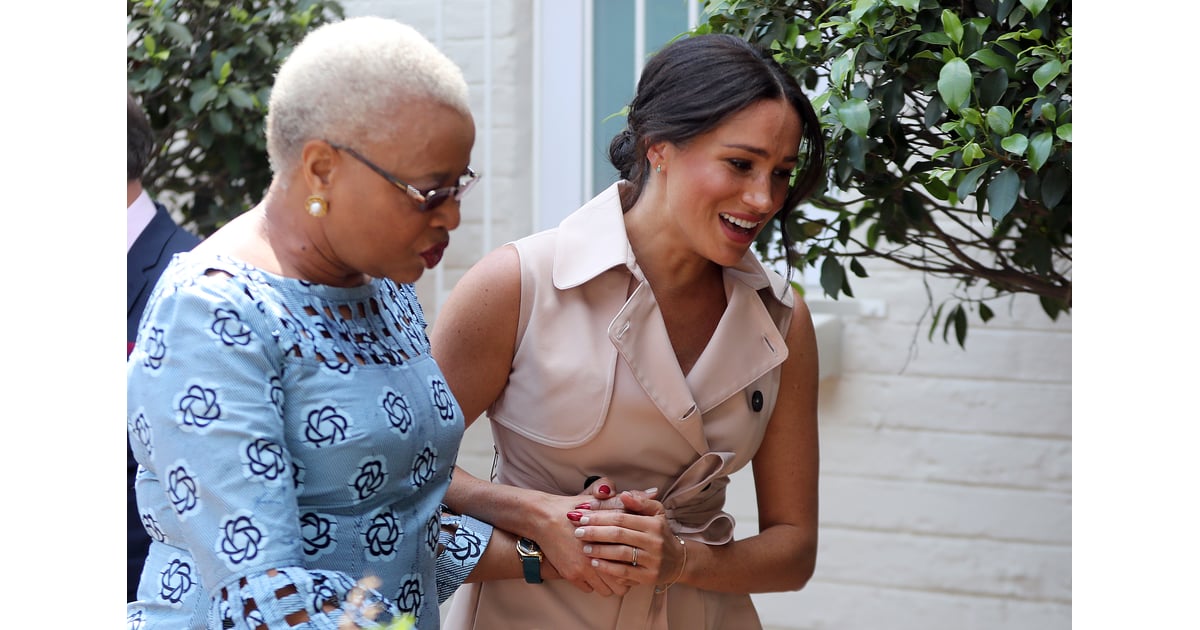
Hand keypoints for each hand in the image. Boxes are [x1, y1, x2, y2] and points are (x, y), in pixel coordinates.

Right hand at [532, 476, 629, 595]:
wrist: (543, 518)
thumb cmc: (573, 507)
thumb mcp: (600, 498)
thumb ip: (626, 498)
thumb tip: (653, 491)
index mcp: (608, 538)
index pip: (632, 562)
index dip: (635, 563)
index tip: (634, 560)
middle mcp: (597, 557)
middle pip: (622, 583)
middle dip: (625, 578)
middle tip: (624, 569)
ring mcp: (583, 569)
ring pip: (607, 591)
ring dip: (609, 583)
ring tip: (610, 573)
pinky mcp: (571, 575)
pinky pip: (590, 590)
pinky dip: (593, 583)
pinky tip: (594, 572)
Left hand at [572, 492, 681, 587]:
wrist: (678, 561)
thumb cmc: (660, 533)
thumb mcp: (656, 512)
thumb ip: (640, 502)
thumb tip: (623, 494)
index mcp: (653, 523)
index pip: (622, 517)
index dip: (600, 516)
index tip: (583, 515)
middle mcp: (654, 541)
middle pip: (619, 534)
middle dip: (595, 532)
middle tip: (577, 531)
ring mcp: (652, 560)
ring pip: (620, 553)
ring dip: (599, 550)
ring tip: (584, 547)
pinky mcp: (649, 577)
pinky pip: (625, 572)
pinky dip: (608, 568)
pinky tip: (595, 563)